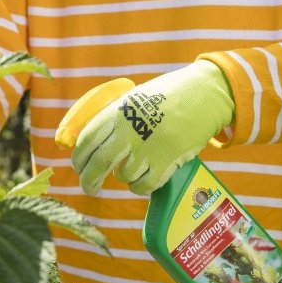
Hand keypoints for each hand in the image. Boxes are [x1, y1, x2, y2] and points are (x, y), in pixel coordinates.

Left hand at [54, 61, 234, 195]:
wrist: (203, 95)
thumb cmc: (166, 96)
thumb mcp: (133, 99)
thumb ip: (113, 119)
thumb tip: (89, 144)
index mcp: (118, 112)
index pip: (86, 140)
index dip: (78, 158)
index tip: (78, 168)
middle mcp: (129, 131)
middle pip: (99, 164)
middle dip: (89, 180)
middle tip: (89, 188)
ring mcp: (148, 148)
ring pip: (123, 175)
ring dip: (123, 176)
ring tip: (132, 167)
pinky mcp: (167, 162)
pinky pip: (143, 185)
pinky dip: (139, 186)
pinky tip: (142, 179)